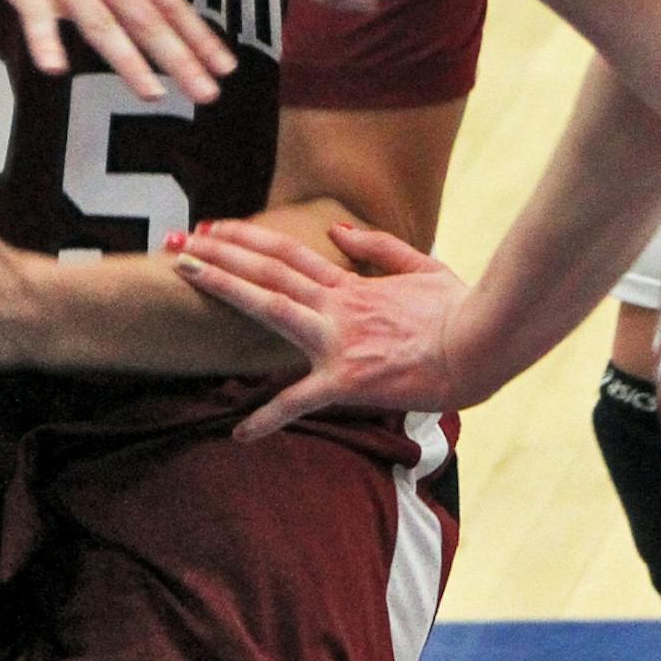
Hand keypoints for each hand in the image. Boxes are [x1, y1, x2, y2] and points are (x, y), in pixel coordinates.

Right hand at [0, 0, 234, 100]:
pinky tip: (55, 68)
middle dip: (180, 59)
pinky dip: (44, 42)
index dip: (200, 37)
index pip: (170, 3)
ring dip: (128, 61)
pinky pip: (36, 20)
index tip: (225, 67)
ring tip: (153, 94)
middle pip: (145, 21)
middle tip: (207, 94)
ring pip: (102, 26)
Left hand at [170, 217, 472, 440]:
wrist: (485, 344)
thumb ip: (377, 248)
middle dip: (217, 252)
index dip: (245, 238)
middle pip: (264, 270)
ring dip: (224, 285)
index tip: (211, 228)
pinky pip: (300, 403)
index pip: (286, 252)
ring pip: (269, 305)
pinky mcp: (347, 380)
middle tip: (174, 239)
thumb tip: (337, 233)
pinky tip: (240, 433)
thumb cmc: (460, 310)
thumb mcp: (421, 266)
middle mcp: (333, 307)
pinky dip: (269, 418)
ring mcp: (336, 340)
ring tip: (183, 270)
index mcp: (349, 287)